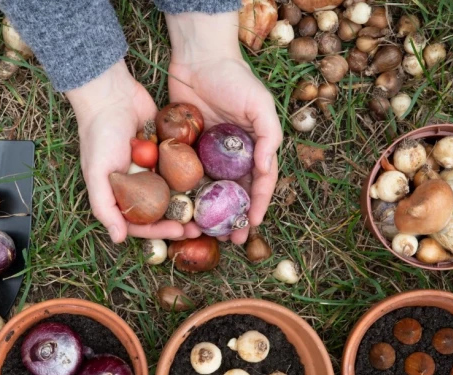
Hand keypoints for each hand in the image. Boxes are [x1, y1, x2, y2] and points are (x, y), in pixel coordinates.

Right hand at [66, 61, 191, 242]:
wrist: (112, 94)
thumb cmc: (99, 135)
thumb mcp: (97, 174)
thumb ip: (105, 207)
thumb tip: (118, 239)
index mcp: (120, 194)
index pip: (141, 222)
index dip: (159, 231)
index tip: (178, 231)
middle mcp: (138, 185)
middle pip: (162, 211)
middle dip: (180, 221)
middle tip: (200, 227)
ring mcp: (154, 168)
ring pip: (176, 192)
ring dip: (191, 203)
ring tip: (209, 210)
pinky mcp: (168, 151)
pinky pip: (183, 168)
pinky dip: (194, 177)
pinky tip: (212, 184)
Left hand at [165, 11, 282, 244]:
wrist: (198, 58)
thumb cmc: (234, 78)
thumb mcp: (260, 104)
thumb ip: (269, 136)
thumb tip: (267, 169)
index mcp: (254, 147)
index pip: (260, 183)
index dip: (257, 205)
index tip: (251, 225)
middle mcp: (232, 155)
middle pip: (235, 193)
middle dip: (234, 218)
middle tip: (231, 239)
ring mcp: (208, 154)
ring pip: (211, 190)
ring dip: (210, 213)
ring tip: (206, 232)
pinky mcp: (186, 149)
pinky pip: (187, 176)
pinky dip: (187, 194)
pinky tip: (183, 211)